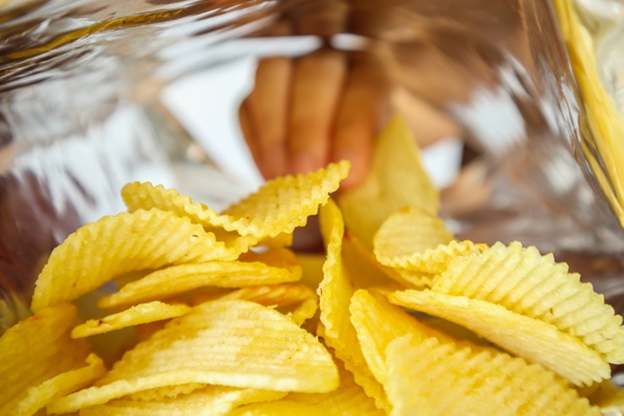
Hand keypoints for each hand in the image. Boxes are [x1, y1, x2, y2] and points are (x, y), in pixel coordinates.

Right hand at [239, 48, 389, 188]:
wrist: (347, 150)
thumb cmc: (368, 158)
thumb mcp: (380, 166)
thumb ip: (369, 180)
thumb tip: (345, 207)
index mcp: (374, 73)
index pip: (364, 89)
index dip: (353, 133)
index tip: (349, 178)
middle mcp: (333, 59)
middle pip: (316, 72)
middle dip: (308, 128)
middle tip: (305, 176)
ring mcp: (291, 68)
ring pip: (272, 75)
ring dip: (274, 130)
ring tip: (281, 178)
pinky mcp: (258, 91)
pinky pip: (247, 105)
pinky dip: (254, 141)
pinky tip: (268, 174)